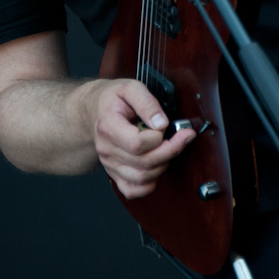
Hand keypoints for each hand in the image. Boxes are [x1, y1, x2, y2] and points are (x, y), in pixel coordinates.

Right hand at [86, 79, 195, 198]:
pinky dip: (150, 184)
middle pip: (144, 162)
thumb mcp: (130, 87)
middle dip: (171, 150)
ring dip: (163, 165)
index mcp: (108, 126)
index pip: (136, 144)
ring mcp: (110, 164)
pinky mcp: (114, 174)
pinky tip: (156, 167)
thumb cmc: (113, 99)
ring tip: (168, 148)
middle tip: (183, 137)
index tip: (167, 126)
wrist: (94, 110)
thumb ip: (146, 102)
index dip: (158, 138)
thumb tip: (161, 123)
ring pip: (142, 178)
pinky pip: (133, 190)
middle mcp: (107, 149)